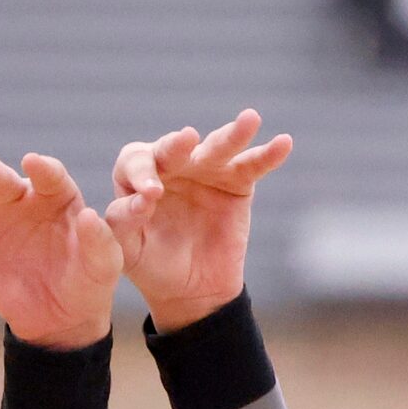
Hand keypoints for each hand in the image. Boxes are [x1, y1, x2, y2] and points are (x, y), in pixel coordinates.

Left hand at [106, 110, 293, 334]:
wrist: (192, 290)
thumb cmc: (152, 266)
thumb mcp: (128, 251)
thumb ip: (123, 223)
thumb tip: (140, 201)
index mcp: (136, 177)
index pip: (135, 163)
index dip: (142, 174)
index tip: (152, 194)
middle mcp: (170, 166)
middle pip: (176, 147)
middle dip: (180, 145)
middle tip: (187, 139)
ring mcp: (205, 171)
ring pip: (217, 147)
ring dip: (233, 134)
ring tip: (250, 118)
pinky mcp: (237, 183)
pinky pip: (252, 166)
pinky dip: (268, 155)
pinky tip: (284, 143)